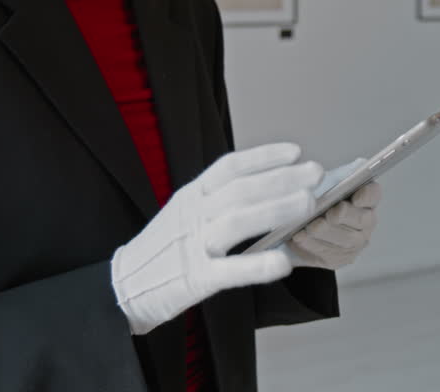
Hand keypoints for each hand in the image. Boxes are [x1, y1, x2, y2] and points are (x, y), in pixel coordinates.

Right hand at [111, 143, 322, 334]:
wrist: (123, 286)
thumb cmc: (165, 248)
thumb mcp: (187, 212)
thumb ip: (222, 201)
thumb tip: (273, 187)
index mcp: (191, 196)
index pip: (229, 168)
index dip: (263, 157)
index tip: (295, 151)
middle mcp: (193, 215)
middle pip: (241, 190)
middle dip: (282, 178)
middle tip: (316, 173)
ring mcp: (193, 245)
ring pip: (237, 221)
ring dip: (276, 209)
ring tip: (308, 203)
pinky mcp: (194, 278)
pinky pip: (229, 270)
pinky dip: (258, 266)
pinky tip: (283, 263)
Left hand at [282, 160, 380, 269]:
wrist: (299, 227)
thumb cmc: (314, 200)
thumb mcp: (324, 184)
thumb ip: (335, 177)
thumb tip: (348, 167)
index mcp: (365, 199)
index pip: (373, 194)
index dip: (367, 195)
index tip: (355, 196)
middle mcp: (365, 221)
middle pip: (362, 219)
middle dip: (343, 216)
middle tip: (328, 214)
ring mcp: (355, 243)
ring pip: (344, 240)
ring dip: (323, 233)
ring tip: (306, 227)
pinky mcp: (339, 259)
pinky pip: (327, 253)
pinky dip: (311, 245)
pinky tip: (298, 237)